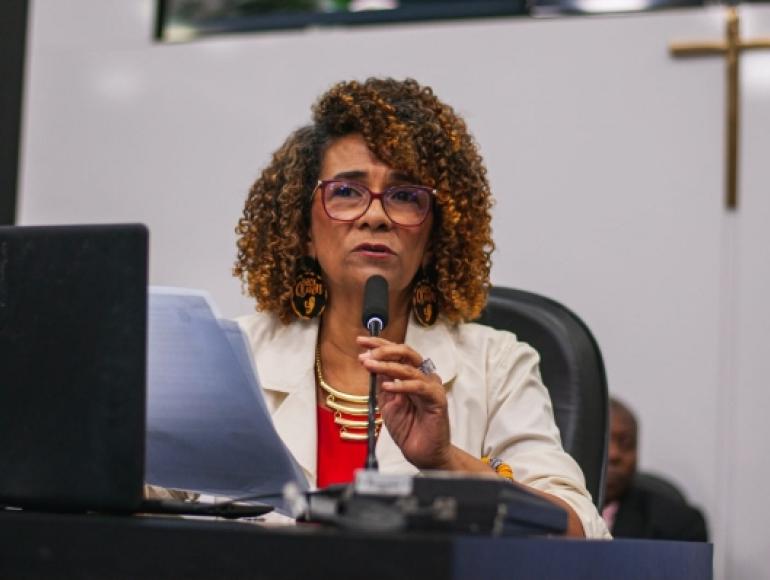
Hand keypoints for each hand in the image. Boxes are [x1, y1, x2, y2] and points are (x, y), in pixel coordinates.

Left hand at [356, 335, 450, 469]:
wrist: (422, 453)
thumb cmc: (408, 429)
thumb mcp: (387, 402)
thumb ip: (382, 383)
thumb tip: (370, 362)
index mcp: (411, 375)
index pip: (396, 353)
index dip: (379, 345)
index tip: (360, 341)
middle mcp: (422, 376)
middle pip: (406, 352)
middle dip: (384, 349)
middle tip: (367, 353)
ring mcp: (431, 387)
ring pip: (409, 368)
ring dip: (387, 366)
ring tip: (369, 365)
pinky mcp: (437, 399)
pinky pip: (420, 387)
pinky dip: (402, 385)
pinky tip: (388, 387)